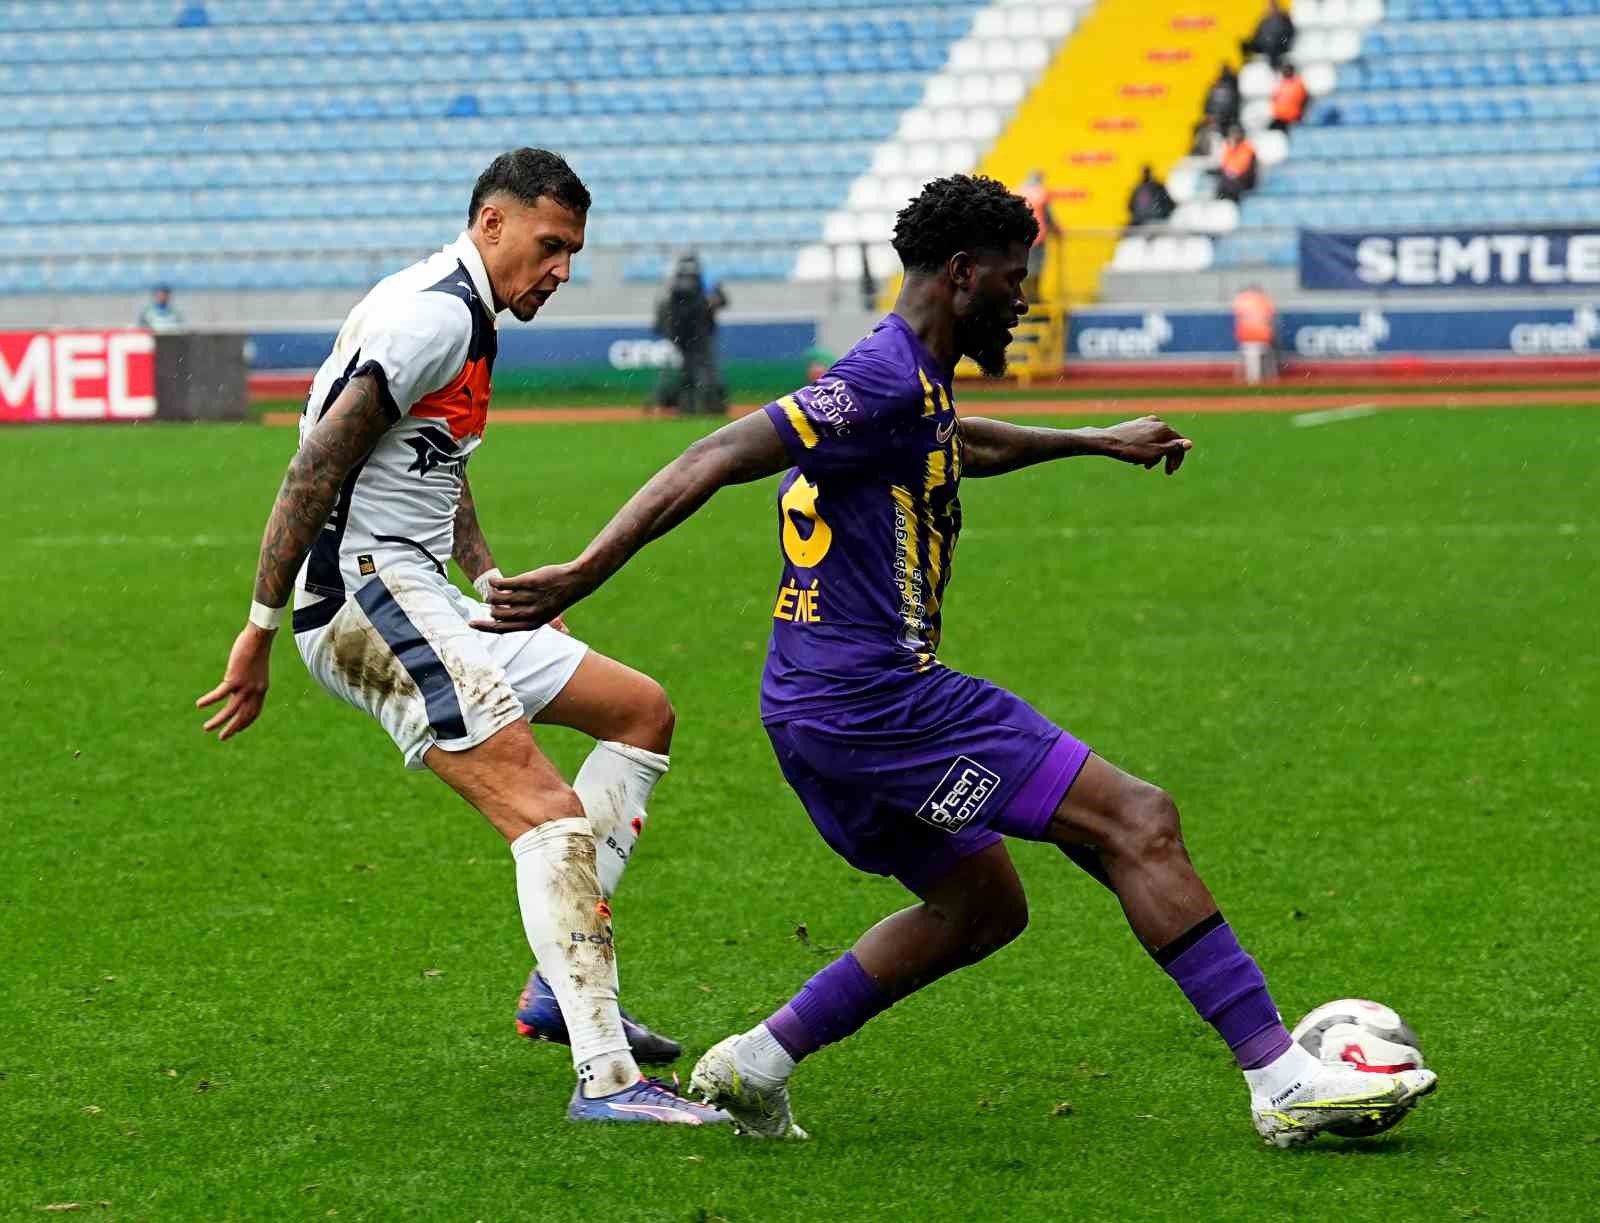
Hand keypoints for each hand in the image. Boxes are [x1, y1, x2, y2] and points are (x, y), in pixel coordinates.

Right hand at [196, 625, 273, 740]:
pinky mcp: (235, 678)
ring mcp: (246, 686)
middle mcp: (255, 691)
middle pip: (243, 716)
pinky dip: (209, 700)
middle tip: (222, 738)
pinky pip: (220, 694)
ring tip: (206, 728)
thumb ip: (247, 680)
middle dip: (233, 728)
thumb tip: (235, 685)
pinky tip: (199, 705)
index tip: (237, 730)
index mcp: (260, 689)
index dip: (246, 723)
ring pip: (230, 710)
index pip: (254, 712)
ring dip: (218, 721)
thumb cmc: (256, 649)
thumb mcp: (254, 669)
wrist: (259, 638)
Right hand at [471, 562, 591, 632]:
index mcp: (531, 624)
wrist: (574, 582)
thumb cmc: (555, 598)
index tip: (470, 624)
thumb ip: (521, 617)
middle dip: (491, 605)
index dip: (484, 627)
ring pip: (497, 597)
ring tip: (495, 588)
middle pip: (496, 613)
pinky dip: (495, 582)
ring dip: (492, 592)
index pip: (501, 629)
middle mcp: (528, 613)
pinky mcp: (527, 582)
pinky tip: (494, 580)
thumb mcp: (541, 614)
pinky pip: (502, 584)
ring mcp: (528, 598)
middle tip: (494, 598)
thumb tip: (496, 615)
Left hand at [1099, 415, 1192, 474]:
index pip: (1179, 443)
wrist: (1107, 441)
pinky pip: (1146, 438)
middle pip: (1168, 441)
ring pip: (1156, 441)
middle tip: (1164, 471)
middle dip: (1166, 457)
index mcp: (1163, 428)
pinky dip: (1146, 449)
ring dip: (1154, 455)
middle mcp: (1156, 421)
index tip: (1171, 471)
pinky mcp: (1135, 425)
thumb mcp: (1155, 452)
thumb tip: (1189, 444)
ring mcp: (1145, 422)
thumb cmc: (1131, 449)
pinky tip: (1137, 459)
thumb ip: (1172, 447)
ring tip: (1145, 465)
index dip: (1177, 458)